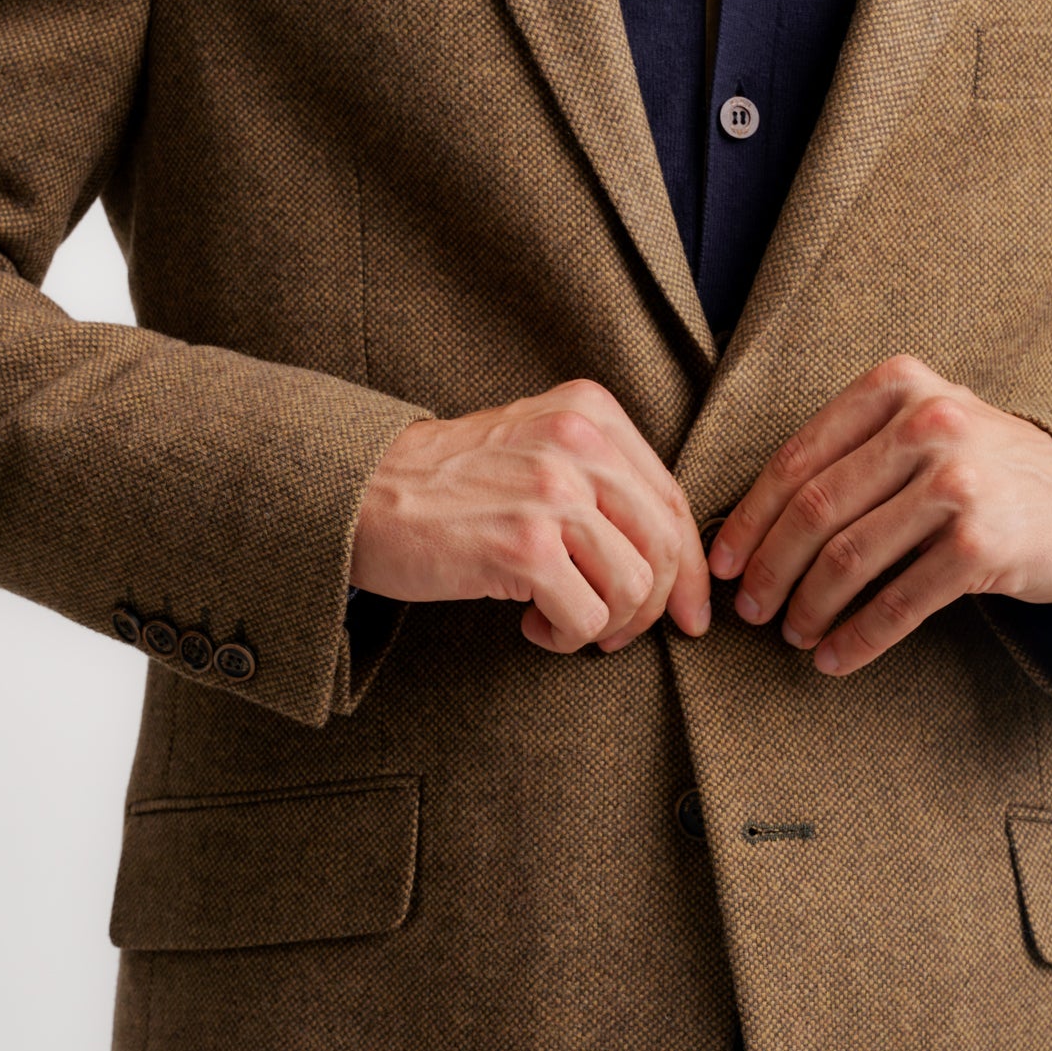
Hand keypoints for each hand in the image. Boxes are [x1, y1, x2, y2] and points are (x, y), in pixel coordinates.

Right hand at [350, 379, 711, 652]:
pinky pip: (586, 617)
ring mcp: (552, 492)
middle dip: (652, 606)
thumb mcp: (537, 445)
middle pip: (663, 546)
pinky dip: (568, 638)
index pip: (671, 499)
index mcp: (590, 412)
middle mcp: (578, 442)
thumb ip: (603, 480)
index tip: (689, 611)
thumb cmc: (450, 482)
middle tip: (618, 634)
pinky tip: (532, 628)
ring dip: (605, 626)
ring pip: (633, 587)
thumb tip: (677, 563)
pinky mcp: (524, 546)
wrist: (362, 491)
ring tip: (564, 624)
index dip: (689, 567)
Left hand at [707, 353, 1051, 676]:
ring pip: (849, 559)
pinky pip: (898, 602)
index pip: (797, 459)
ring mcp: (959, 481)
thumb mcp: (920, 428)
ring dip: (809, 608)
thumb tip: (751, 529)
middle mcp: (928, 422)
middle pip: (814, 511)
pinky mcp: (984, 543)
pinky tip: (836, 658)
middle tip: (749, 611)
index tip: (723, 563)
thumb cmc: (981, 469)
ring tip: (794, 635)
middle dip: (769, 570)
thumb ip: (850, 453)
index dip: (750, 519)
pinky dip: (858, 638)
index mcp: (896, 386)